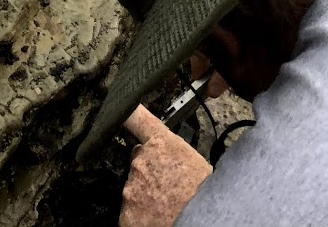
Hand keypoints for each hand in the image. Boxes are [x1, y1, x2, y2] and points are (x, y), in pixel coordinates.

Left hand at [120, 106, 211, 226]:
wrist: (201, 221)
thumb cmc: (206, 194)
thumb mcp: (197, 162)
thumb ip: (175, 154)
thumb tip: (173, 158)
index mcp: (161, 144)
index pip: (136, 118)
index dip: (128, 113)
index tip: (121, 110)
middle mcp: (141, 162)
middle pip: (137, 161)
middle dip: (147, 170)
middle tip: (166, 184)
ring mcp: (131, 187)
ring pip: (134, 188)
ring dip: (145, 194)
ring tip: (166, 205)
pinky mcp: (127, 213)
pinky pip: (131, 212)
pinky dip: (140, 215)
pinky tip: (157, 217)